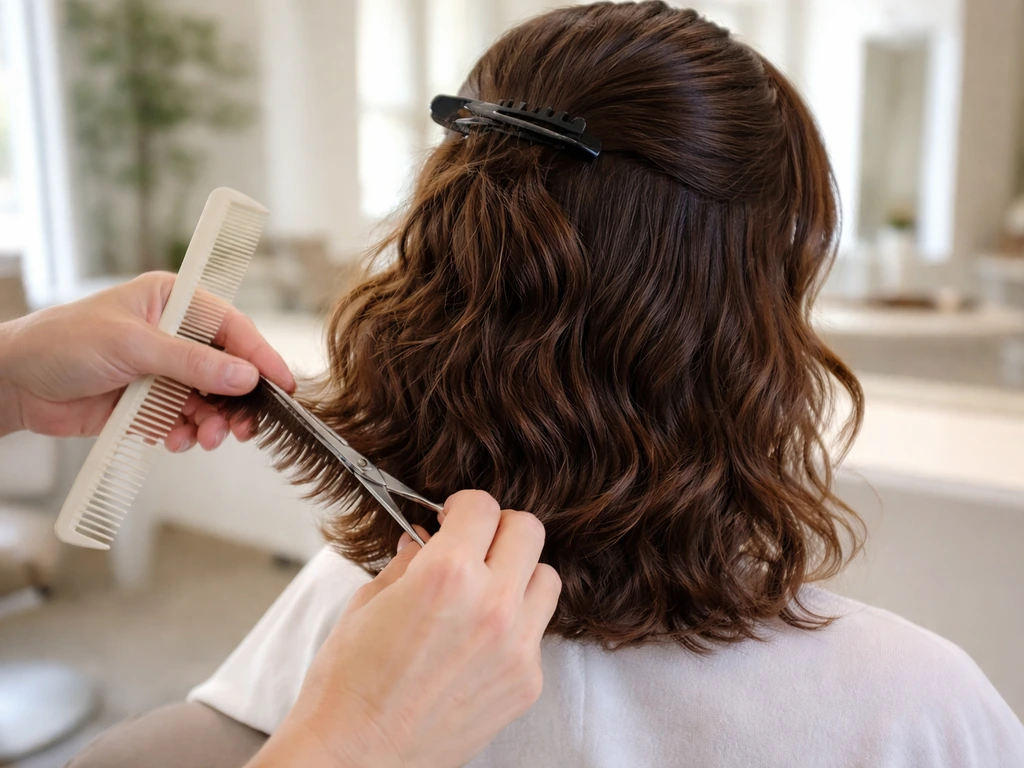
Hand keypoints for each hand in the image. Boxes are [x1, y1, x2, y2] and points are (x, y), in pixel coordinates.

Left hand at [0, 272, 294, 448]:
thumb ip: (193, 363)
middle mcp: (175, 335)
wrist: (15, 384)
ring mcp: (165, 370)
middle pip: (229, 369)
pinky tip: (173, 439)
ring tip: (205, 438)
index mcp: (175, 302)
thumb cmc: (62, 344)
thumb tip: (245, 377)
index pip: (232, 327)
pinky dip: (186, 434)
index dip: (260, 356)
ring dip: (212, 422)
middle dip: (237, 400)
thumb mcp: (133, 346)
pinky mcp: (152, 402)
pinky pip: (186, 421)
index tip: (281, 384)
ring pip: (211, 400)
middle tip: (243, 427)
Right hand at [247, 490, 560, 767]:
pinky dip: (516, 627)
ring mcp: (516, 648)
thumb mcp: (368, 602)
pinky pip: (537, 633)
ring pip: (546, 579)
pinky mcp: (526, 684)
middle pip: (529, 531)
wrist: (355, 759)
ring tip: (484, 593)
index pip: (483, 505)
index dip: (462, 507)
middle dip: (498, 530)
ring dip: (518, 576)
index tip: (453, 519)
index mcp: (447, 575)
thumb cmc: (349, 683)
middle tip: (473, 547)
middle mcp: (492, 606)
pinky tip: (479, 642)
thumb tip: (427, 538)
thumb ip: (409, 561)